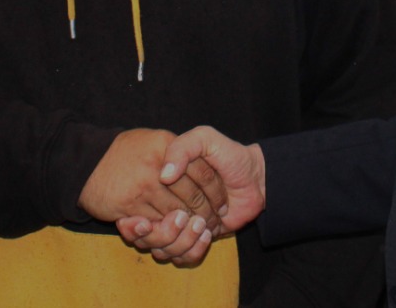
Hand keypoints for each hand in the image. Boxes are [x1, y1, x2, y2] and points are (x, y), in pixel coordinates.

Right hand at [78, 129, 226, 230]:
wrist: (85, 161)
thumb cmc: (125, 151)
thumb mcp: (154, 138)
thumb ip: (178, 148)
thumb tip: (202, 164)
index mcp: (166, 143)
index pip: (203, 171)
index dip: (216, 190)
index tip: (222, 201)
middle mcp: (156, 164)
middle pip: (193, 195)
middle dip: (206, 212)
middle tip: (213, 221)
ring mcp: (142, 186)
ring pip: (177, 214)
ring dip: (190, 226)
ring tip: (199, 230)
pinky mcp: (129, 206)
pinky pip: (157, 224)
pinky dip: (169, 231)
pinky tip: (176, 231)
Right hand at [118, 126, 266, 266]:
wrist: (255, 178)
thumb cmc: (228, 155)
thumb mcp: (205, 139)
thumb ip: (183, 148)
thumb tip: (164, 176)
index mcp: (158, 182)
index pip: (139, 207)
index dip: (142, 214)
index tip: (146, 214)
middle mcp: (164, 205)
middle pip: (149, 232)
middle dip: (165, 228)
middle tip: (183, 217)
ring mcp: (178, 224)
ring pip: (163, 248)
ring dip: (181, 240)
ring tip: (200, 223)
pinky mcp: (193, 239)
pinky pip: (181, 257)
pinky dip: (192, 249)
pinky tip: (206, 234)